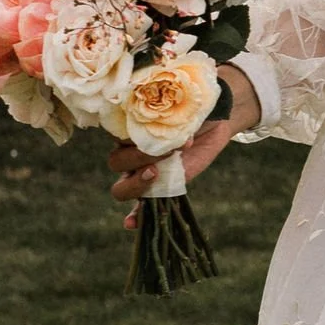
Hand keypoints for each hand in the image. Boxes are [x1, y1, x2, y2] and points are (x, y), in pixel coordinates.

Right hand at [108, 65, 261, 212]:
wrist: (212, 117)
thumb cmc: (190, 102)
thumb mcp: (179, 100)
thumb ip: (169, 104)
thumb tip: (170, 105)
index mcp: (127, 129)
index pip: (113, 135)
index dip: (128, 135)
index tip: (152, 127)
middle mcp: (130, 151)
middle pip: (117, 163)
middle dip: (138, 157)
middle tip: (166, 150)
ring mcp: (142, 172)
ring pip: (122, 187)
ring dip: (137, 184)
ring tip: (156, 174)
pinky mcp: (159, 187)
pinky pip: (139, 207)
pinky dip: (136, 217)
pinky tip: (131, 224)